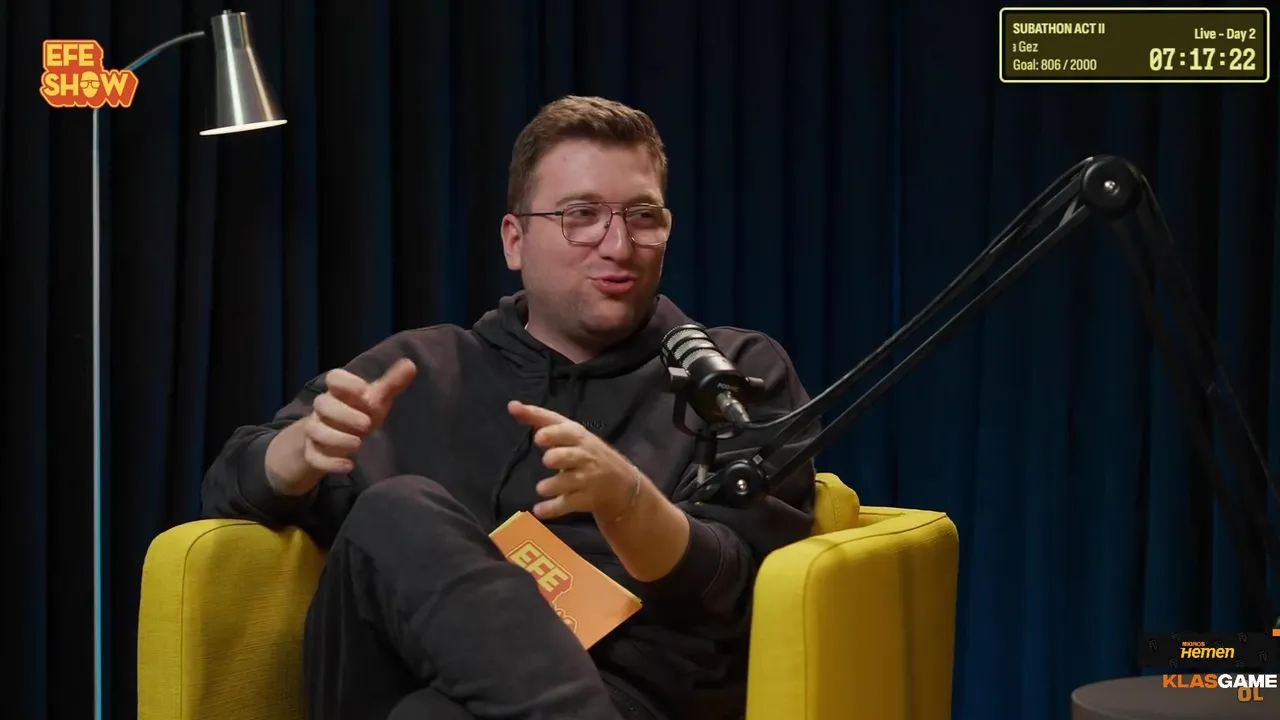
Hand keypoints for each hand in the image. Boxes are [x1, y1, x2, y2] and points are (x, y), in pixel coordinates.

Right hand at [304, 358, 417, 473]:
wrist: (335, 438)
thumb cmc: (359, 413)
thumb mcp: (376, 400)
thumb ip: (391, 384)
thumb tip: (410, 364)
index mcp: (339, 392)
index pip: (334, 377)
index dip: (346, 382)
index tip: (363, 390)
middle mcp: (324, 409)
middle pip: (322, 403)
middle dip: (343, 414)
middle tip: (366, 424)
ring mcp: (316, 430)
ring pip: (315, 430)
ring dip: (336, 438)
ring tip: (358, 445)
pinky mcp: (313, 452)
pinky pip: (313, 457)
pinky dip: (330, 463)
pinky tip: (349, 466)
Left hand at [508, 400, 643, 520]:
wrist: (620, 483)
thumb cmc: (584, 451)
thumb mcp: (568, 432)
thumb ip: (540, 419)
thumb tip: (512, 405)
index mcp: (578, 437)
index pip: (566, 432)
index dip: (553, 434)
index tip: (539, 437)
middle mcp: (584, 456)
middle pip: (570, 456)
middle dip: (559, 457)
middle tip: (547, 460)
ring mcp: (586, 479)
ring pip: (569, 482)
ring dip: (554, 485)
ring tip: (541, 488)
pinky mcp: (585, 499)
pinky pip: (568, 504)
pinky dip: (553, 509)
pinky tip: (539, 511)